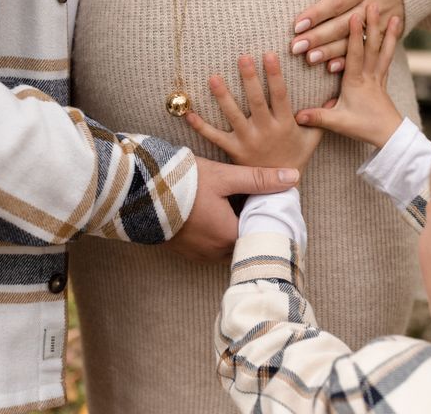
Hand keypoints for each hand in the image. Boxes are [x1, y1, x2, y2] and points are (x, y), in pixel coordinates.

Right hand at [164, 157, 299, 262]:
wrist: (137, 192)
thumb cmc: (183, 184)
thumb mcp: (225, 177)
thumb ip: (259, 179)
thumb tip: (294, 178)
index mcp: (230, 236)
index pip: (261, 230)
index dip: (265, 213)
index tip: (267, 199)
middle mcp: (216, 252)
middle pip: (244, 238)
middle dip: (249, 221)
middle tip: (250, 199)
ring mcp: (198, 254)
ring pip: (227, 244)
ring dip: (231, 227)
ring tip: (230, 204)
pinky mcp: (184, 251)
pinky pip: (209, 245)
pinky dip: (214, 232)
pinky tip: (210, 212)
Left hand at [185, 52, 323, 174]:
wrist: (279, 189)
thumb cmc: (296, 158)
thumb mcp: (314, 138)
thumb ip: (322, 116)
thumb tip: (334, 96)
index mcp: (285, 124)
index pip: (280, 95)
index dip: (275, 75)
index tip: (269, 54)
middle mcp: (265, 130)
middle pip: (256, 100)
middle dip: (250, 78)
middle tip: (242, 57)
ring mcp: (247, 140)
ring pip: (233, 115)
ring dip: (223, 96)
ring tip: (213, 77)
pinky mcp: (233, 150)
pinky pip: (214, 136)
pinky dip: (200, 125)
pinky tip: (187, 112)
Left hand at [291, 0, 403, 73]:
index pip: (337, 2)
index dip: (317, 14)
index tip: (297, 25)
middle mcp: (373, 7)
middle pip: (341, 25)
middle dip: (318, 37)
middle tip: (295, 47)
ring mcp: (380, 25)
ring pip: (352, 42)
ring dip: (330, 52)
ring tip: (309, 58)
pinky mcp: (385, 37)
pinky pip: (366, 51)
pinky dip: (349, 61)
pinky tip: (331, 67)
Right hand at [295, 4, 402, 147]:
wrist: (389, 136)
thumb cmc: (363, 128)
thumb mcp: (337, 123)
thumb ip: (317, 117)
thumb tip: (296, 115)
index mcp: (356, 81)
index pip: (355, 54)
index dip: (354, 34)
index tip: (355, 15)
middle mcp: (369, 75)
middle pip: (372, 46)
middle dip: (372, 24)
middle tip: (375, 4)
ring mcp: (378, 77)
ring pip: (384, 50)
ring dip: (388, 32)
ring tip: (395, 14)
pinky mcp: (382, 80)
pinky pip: (387, 58)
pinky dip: (391, 44)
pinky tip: (394, 34)